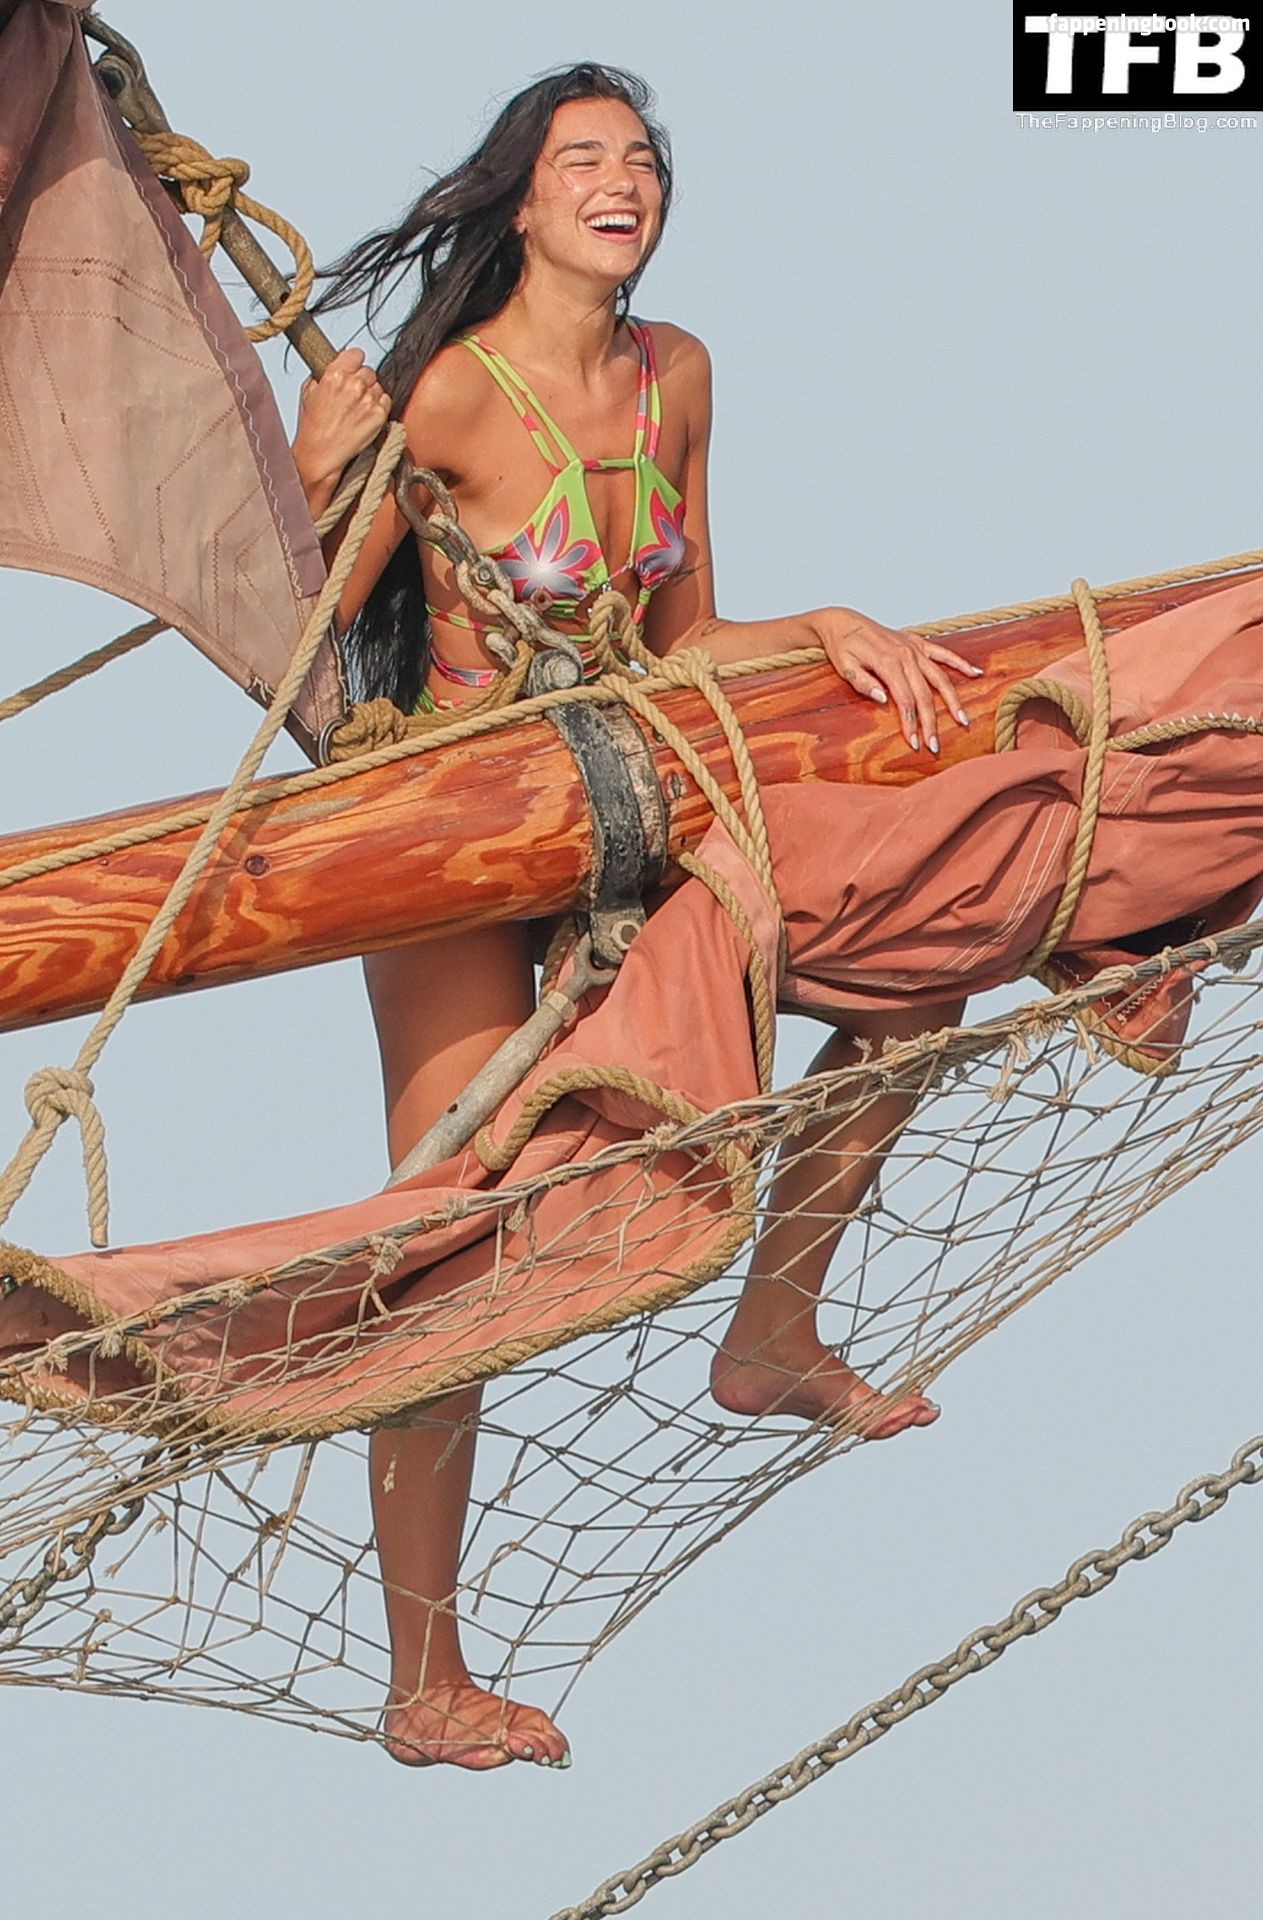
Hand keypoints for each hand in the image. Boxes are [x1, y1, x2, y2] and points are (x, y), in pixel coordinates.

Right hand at [292, 347, 391, 496]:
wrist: (321, 454)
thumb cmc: (313, 427)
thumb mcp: (309, 392)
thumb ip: (324, 374)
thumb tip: (334, 366)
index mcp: (335, 375)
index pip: (356, 354)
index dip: (353, 362)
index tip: (351, 369)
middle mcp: (354, 385)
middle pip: (368, 371)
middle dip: (361, 380)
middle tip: (352, 394)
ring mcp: (369, 400)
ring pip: (378, 386)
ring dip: (371, 394)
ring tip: (357, 408)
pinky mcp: (379, 415)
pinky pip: (386, 400)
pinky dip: (379, 406)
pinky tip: (365, 415)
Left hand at [812, 605, 981, 753]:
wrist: (843, 622)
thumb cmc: (842, 647)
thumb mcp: (844, 667)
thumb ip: (863, 683)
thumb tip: (882, 698)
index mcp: (887, 663)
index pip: (904, 700)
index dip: (910, 723)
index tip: (914, 743)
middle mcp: (905, 656)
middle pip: (924, 694)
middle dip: (931, 722)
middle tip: (935, 745)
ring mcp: (914, 649)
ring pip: (940, 677)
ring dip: (952, 700)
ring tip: (963, 720)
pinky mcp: (917, 643)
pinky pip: (943, 653)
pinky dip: (960, 663)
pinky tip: (975, 673)